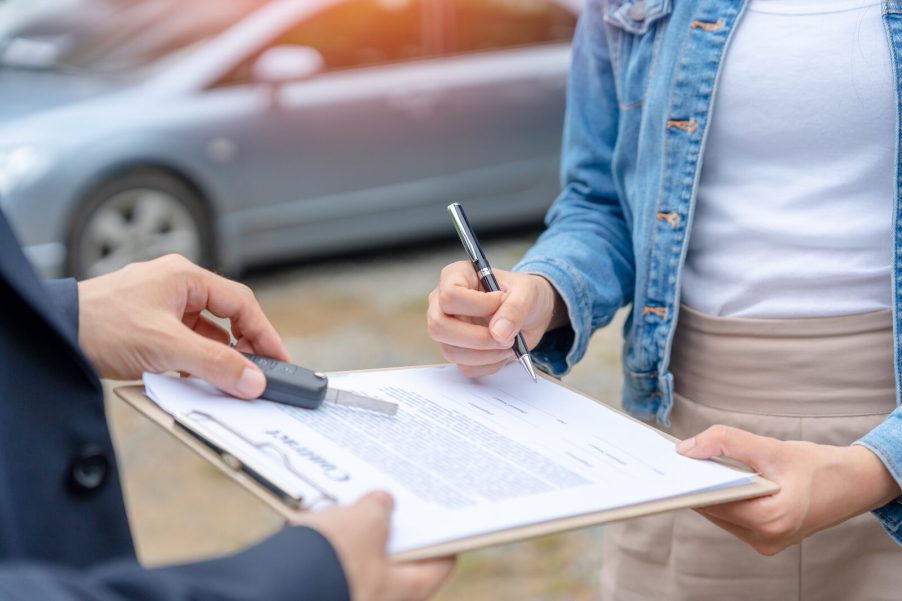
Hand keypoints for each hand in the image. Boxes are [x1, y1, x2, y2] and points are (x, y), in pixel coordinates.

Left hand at [77, 254, 288, 397]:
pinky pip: (183, 342)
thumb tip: (254, 380)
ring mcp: (160, 305)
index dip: (264, 333)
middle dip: (241, 348)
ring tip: (224, 382)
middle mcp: (176, 286)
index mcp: (185, 277)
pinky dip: (193, 361)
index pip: (241, 303)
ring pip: (204, 333)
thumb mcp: (168, 348)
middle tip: (254, 375)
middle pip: (225, 318)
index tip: (278, 360)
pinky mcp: (146, 325)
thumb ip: (216, 364)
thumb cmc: (102, 326)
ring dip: (215, 358)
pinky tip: (192, 379)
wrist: (55, 334)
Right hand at [303, 492, 454, 600]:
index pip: (440, 562)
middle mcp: (379, 600)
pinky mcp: (316, 590)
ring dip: (351, 531)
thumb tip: (382, 502)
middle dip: (388, 525)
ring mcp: (347, 595)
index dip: (443, 534)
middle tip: (388, 496)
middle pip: (395, 557)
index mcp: (405, 591)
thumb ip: (379, 507)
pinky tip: (314, 519)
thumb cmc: (331, 561)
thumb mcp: (365, 521)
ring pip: (357, 559)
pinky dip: (325, 543)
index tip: (441, 511)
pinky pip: (327, 564)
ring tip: (345, 501)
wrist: (271, 588)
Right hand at [426, 261, 564, 377]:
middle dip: (478, 338)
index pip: (450, 296)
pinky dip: (490, 364)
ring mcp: (446, 330)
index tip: (501, 302)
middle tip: (507, 337)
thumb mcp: (527, 292)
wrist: (531, 314)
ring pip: (451, 352)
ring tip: (510, 342)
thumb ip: (515, 308)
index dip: (478, 306)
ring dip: (487, 354)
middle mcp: (442, 303)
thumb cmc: (523, 294)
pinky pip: (466, 367)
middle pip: (439, 327)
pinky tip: (502, 352)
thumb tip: (498, 333)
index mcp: (455, 277)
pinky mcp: (456, 351)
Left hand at [677, 425, 900, 554]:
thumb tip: (686, 449)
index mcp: (771, 520)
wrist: (853, 485)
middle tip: (677, 457)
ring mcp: (764, 543)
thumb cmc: (818, 466)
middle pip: (712, 509)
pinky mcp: (763, 539)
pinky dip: (722, 496)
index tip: (670, 463)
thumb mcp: (771, 447)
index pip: (714, 501)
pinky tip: (714, 477)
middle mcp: (766, 539)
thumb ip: (727, 442)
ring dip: (708, 490)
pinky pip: (730, 516)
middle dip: (696, 483)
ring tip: (694, 464)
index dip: (690, 481)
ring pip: (718, 514)